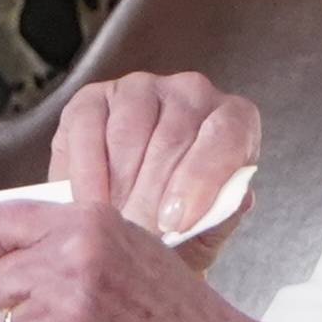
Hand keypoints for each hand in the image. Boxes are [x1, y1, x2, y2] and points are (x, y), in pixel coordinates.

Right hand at [49, 72, 258, 271]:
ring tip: (116, 221)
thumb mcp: (209, 231)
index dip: (201, 180)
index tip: (177, 222)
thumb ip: (223, 215)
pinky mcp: (93, 98)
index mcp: (235, 120)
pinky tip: (90, 202)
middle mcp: (192, 92)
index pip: (227, 137)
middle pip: (173, 136)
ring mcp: (141, 88)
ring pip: (129, 131)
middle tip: (139, 233)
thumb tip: (235, 198)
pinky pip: (87, 128)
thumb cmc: (179, 224)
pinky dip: (86, 172)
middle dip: (152, 194)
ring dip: (120, 184)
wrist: (132, 224)